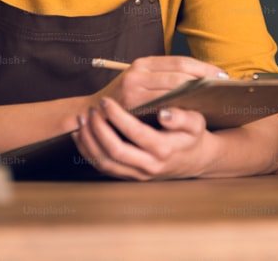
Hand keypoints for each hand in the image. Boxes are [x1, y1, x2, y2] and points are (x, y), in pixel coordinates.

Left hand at [72, 97, 214, 180]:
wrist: (193, 160)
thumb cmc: (192, 136)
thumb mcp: (196, 123)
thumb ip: (182, 117)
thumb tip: (164, 113)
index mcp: (163, 150)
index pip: (134, 133)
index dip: (117, 116)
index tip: (106, 101)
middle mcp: (148, 165)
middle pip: (114, 151)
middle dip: (98, 129)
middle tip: (91, 111)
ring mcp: (137, 174)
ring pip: (104, 162)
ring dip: (88, 141)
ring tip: (82, 120)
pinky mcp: (128, 176)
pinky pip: (102, 167)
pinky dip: (88, 151)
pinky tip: (81, 135)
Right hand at [89, 55, 227, 110]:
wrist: (91, 115)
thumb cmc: (123, 100)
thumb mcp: (140, 82)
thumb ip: (163, 79)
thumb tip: (200, 79)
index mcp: (143, 63)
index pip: (180, 61)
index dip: (203, 68)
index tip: (221, 75)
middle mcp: (138, 73)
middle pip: (180, 74)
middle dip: (204, 80)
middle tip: (222, 87)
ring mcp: (134, 89)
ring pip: (174, 88)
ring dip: (196, 93)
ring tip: (214, 98)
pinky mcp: (132, 106)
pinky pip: (163, 106)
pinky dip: (181, 107)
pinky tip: (194, 111)